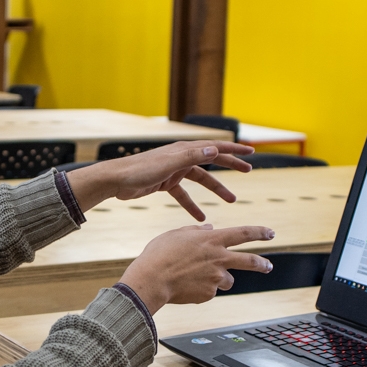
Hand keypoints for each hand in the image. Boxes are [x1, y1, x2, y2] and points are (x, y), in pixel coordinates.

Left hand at [66, 141, 255, 220]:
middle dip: (231, 165)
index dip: (234, 149)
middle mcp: (180, 156)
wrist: (115, 180)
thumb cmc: (139, 170)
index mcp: (183, 149)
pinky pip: (183, 194)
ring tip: (231, 200)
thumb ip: (191, 156)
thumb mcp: (168, 164)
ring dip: (215, 189)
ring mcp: (172, 170)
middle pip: (211, 160)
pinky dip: (192, 205)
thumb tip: (214, 149)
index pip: (214, 147)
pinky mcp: (164, 183)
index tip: (251, 152)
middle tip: (249, 170)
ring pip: (200, 180)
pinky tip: (200, 218)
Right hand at [119, 224, 275, 314]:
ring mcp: (216, 278)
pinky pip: (210, 292)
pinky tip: (186, 286)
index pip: (244, 233)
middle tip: (268, 266)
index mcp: (213, 240)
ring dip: (219, 279)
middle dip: (262, 264)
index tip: (270, 233)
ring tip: (197, 277)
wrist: (152, 280)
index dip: (260, 232)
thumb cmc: (160, 254)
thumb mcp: (176, 234)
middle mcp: (219, 259)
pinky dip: (202, 289)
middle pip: (250, 261)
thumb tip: (209, 227)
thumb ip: (196, 231)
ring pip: (227, 280)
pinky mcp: (209, 294)